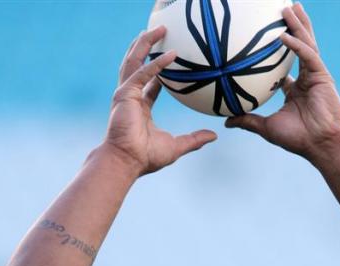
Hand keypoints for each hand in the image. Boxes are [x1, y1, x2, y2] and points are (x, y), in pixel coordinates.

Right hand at [104, 27, 216, 176]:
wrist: (128, 161)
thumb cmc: (147, 157)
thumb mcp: (177, 146)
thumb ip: (195, 139)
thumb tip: (214, 136)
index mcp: (141, 109)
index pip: (150, 84)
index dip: (159, 71)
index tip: (171, 59)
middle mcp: (132, 98)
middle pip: (138, 65)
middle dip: (147, 47)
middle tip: (162, 33)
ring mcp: (126, 94)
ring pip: (134, 61)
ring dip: (145, 43)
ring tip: (158, 29)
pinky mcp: (125, 94)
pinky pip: (142, 73)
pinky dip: (156, 63)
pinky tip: (170, 54)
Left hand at [225, 3, 339, 163]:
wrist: (320, 145)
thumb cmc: (297, 139)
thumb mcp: (267, 128)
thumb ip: (248, 121)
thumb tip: (226, 122)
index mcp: (295, 90)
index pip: (285, 65)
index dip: (278, 51)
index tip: (266, 38)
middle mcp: (306, 79)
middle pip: (299, 45)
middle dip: (292, 26)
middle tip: (281, 8)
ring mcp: (315, 75)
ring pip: (306, 43)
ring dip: (297, 24)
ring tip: (288, 7)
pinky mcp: (323, 75)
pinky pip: (308, 55)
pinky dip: (296, 45)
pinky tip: (284, 35)